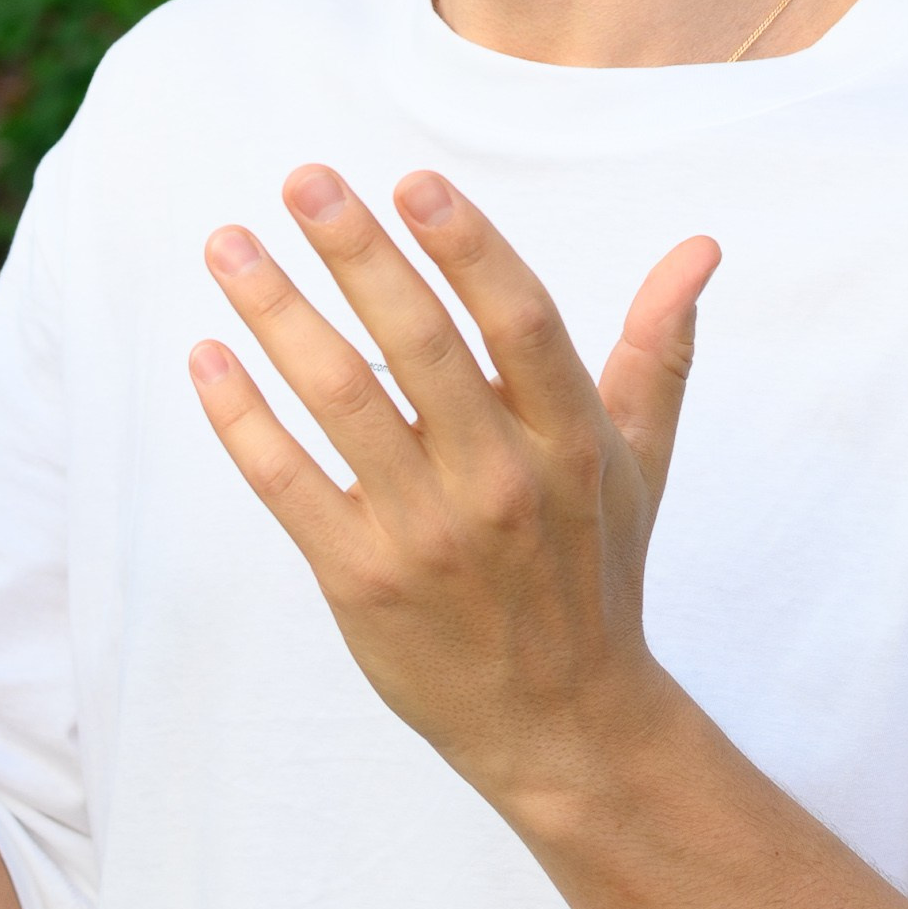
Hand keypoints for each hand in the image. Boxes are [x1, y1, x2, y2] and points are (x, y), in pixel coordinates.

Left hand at [190, 164, 719, 814]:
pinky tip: (207, 356)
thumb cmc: (597, 573)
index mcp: (571, 440)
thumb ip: (659, 348)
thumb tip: (700, 249)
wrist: (564, 728)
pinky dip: (241, 418)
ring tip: (228, 246)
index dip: (469, 248)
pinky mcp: (362, 581)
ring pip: (341, 401)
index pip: (520, 321)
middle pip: (421, 345)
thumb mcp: (643, 461)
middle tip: (303, 179)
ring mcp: (428, 534)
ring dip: (278, 315)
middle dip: (356, 253)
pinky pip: (288, 484)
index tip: (414, 183)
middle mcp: (502, 481)